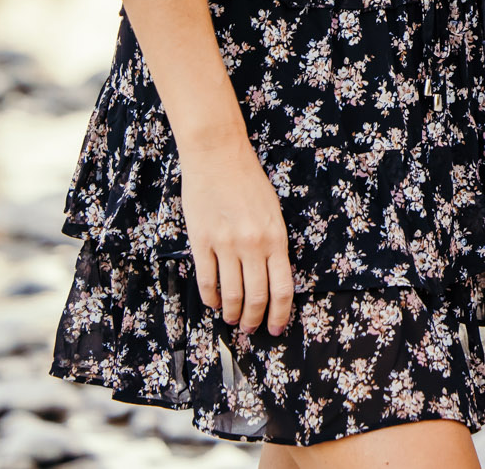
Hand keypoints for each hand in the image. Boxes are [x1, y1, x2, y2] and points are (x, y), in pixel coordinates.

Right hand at [180, 139, 293, 336]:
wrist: (218, 155)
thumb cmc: (248, 181)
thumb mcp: (273, 212)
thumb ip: (274, 245)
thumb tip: (272, 279)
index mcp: (276, 237)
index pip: (283, 288)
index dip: (280, 314)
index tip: (276, 328)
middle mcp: (253, 245)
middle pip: (256, 297)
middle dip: (254, 320)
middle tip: (251, 330)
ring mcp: (225, 244)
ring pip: (231, 294)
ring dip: (232, 314)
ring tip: (232, 320)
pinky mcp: (201, 241)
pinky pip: (207, 280)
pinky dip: (212, 298)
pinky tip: (214, 303)